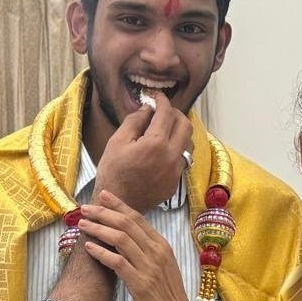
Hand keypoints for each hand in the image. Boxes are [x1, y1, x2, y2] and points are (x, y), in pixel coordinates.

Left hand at [79, 190, 206, 300]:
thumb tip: (127, 240)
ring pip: (120, 238)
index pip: (138, 218)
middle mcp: (157, 252)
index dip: (119, 205)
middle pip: (127, 224)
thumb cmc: (169, 298)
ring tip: (83, 224)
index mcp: (163, 246)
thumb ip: (148, 252)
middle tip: (86, 207)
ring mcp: (149, 267)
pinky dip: (101, 252)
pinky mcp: (140, 283)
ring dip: (99, 228)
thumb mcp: (163, 268)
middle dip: (104, 212)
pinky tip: (89, 247)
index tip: (104, 196)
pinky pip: (117, 261)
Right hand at [93, 91, 191, 211]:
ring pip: (189, 142)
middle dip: (175, 113)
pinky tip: (164, 149)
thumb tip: (147, 108)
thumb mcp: (117, 141)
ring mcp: (176, 170)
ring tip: (164, 130)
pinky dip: (177, 148)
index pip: (166, 113)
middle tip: (162, 112)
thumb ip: (135, 120)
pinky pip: (183, 158)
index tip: (156, 97)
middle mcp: (171, 156)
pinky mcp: (176, 181)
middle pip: (185, 124)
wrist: (117, 203)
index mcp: (155, 143)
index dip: (161, 100)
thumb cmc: (112, 172)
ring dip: (179, 131)